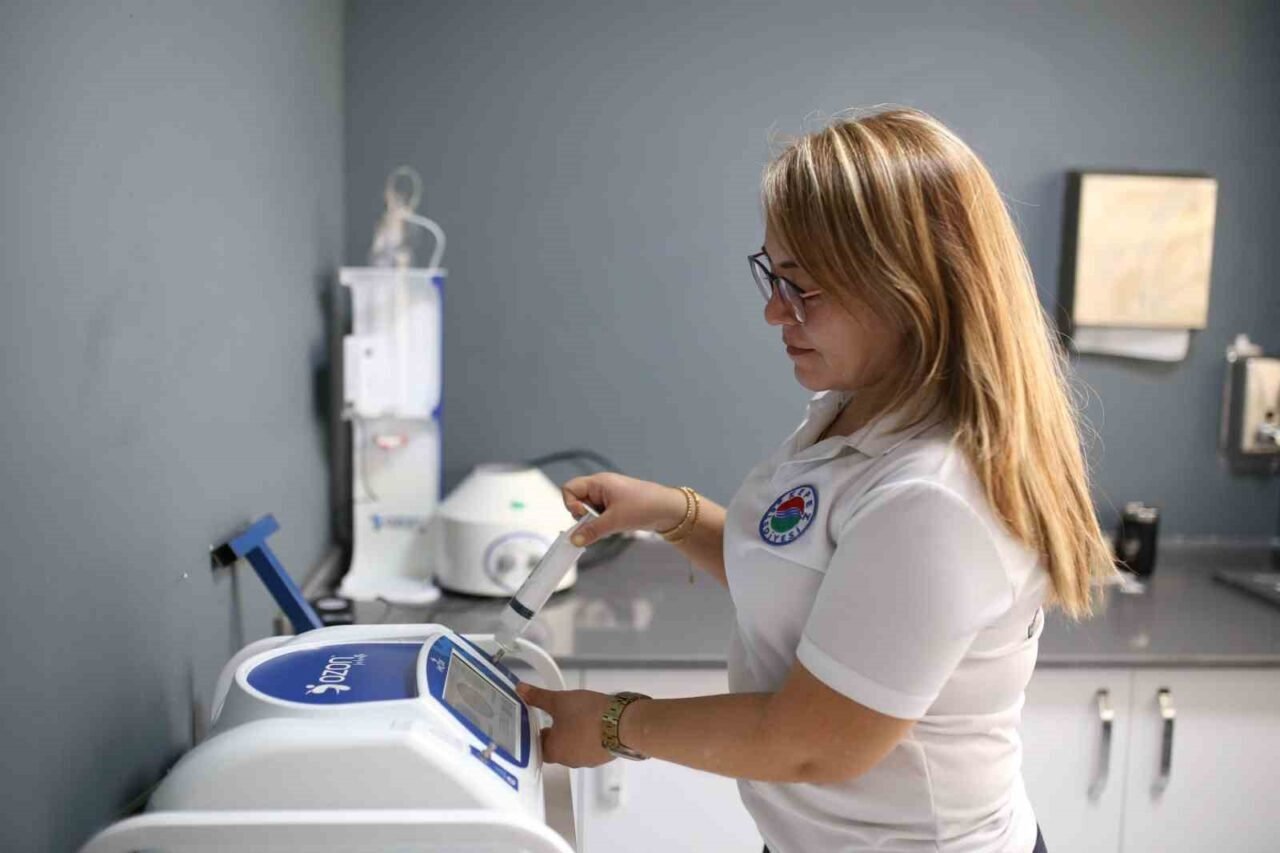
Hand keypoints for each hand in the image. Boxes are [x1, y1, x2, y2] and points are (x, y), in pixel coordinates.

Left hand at [516, 682, 615, 767]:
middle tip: (556, 716)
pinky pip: (590, 748)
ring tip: (576, 718)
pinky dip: (588, 738)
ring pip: (574, 748)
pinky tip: (593, 724)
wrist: (623, 725)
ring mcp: (588, 761)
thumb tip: (518, 688)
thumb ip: (538, 696)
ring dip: (573, 736)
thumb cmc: (586, 714)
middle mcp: (569, 761)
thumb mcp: (560, 700)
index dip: (536, 734)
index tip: (537, 721)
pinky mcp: (603, 757)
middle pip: (556, 749)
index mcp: (554, 751)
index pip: (538, 748)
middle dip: (555, 734)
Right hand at [561, 472, 687, 547]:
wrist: (670, 510)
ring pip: (588, 511)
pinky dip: (603, 524)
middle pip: (577, 501)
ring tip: (611, 524)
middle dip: (584, 516)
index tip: (584, 515)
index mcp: (598, 482)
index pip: (569, 489)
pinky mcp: (616, 507)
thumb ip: (592, 530)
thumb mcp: (615, 521)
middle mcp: (601, 487)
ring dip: (595, 522)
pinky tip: (616, 526)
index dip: (571, 504)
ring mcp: (608, 497)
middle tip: (600, 522)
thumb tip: (574, 540)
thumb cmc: (645, 506)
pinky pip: (600, 516)